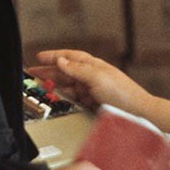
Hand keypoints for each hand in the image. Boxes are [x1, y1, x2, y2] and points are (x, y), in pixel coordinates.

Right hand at [31, 49, 169, 135]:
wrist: (137, 113)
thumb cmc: (122, 93)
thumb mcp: (97, 77)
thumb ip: (77, 69)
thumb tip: (61, 61)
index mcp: (93, 65)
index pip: (69, 57)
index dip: (53, 55)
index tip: (39, 56)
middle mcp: (91, 76)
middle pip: (65, 71)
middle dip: (48, 71)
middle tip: (32, 74)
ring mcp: (91, 90)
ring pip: (67, 86)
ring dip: (53, 85)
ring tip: (39, 87)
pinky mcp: (92, 103)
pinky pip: (73, 99)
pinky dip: (63, 98)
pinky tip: (55, 99)